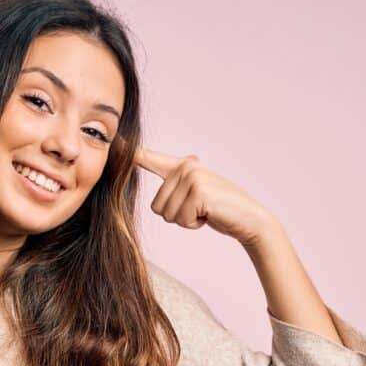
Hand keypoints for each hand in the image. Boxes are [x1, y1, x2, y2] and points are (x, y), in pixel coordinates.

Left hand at [134, 146, 274, 245]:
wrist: (249, 219)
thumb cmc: (221, 209)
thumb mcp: (197, 193)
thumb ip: (184, 181)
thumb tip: (189, 158)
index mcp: (182, 167)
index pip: (151, 159)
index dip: (131, 153)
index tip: (115, 141)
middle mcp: (185, 167)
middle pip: (157, 206)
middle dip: (178, 216)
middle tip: (201, 209)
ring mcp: (191, 176)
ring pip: (167, 214)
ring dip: (186, 220)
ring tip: (205, 211)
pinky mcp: (197, 190)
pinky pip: (180, 218)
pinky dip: (194, 224)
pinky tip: (209, 214)